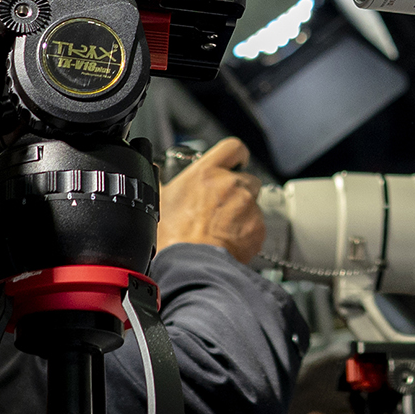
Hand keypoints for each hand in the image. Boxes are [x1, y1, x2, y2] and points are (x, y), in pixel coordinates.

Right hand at [157, 137, 265, 262]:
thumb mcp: (160, 200)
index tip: (236, 162)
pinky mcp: (258, 227)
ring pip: (253, 203)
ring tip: (223, 228)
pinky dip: (247, 232)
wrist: (190, 265)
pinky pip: (257, 225)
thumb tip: (156, 173)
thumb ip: (165, 182)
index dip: (237, 156)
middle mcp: (230, 184)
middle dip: (238, 190)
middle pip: (246, 178)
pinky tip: (229, 240)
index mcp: (206, 172)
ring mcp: (247, 205)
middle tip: (222, 207)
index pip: (232, 148)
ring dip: (243, 212)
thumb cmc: (173, 237)